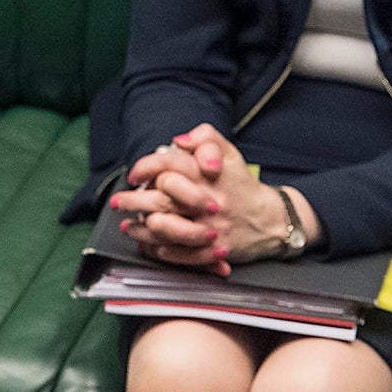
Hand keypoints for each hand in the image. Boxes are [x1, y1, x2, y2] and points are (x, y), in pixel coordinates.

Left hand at [111, 124, 318, 269]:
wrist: (273, 219)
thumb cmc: (242, 184)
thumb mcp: (228, 152)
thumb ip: (205, 137)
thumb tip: (179, 140)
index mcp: (207, 175)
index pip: (169, 165)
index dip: (146, 168)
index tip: (134, 175)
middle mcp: (207, 200)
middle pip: (161, 199)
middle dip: (133, 200)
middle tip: (118, 202)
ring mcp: (210, 226)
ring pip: (166, 228)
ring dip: (142, 227)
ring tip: (128, 225)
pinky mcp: (215, 250)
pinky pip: (182, 254)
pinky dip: (161, 250)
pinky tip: (149, 245)